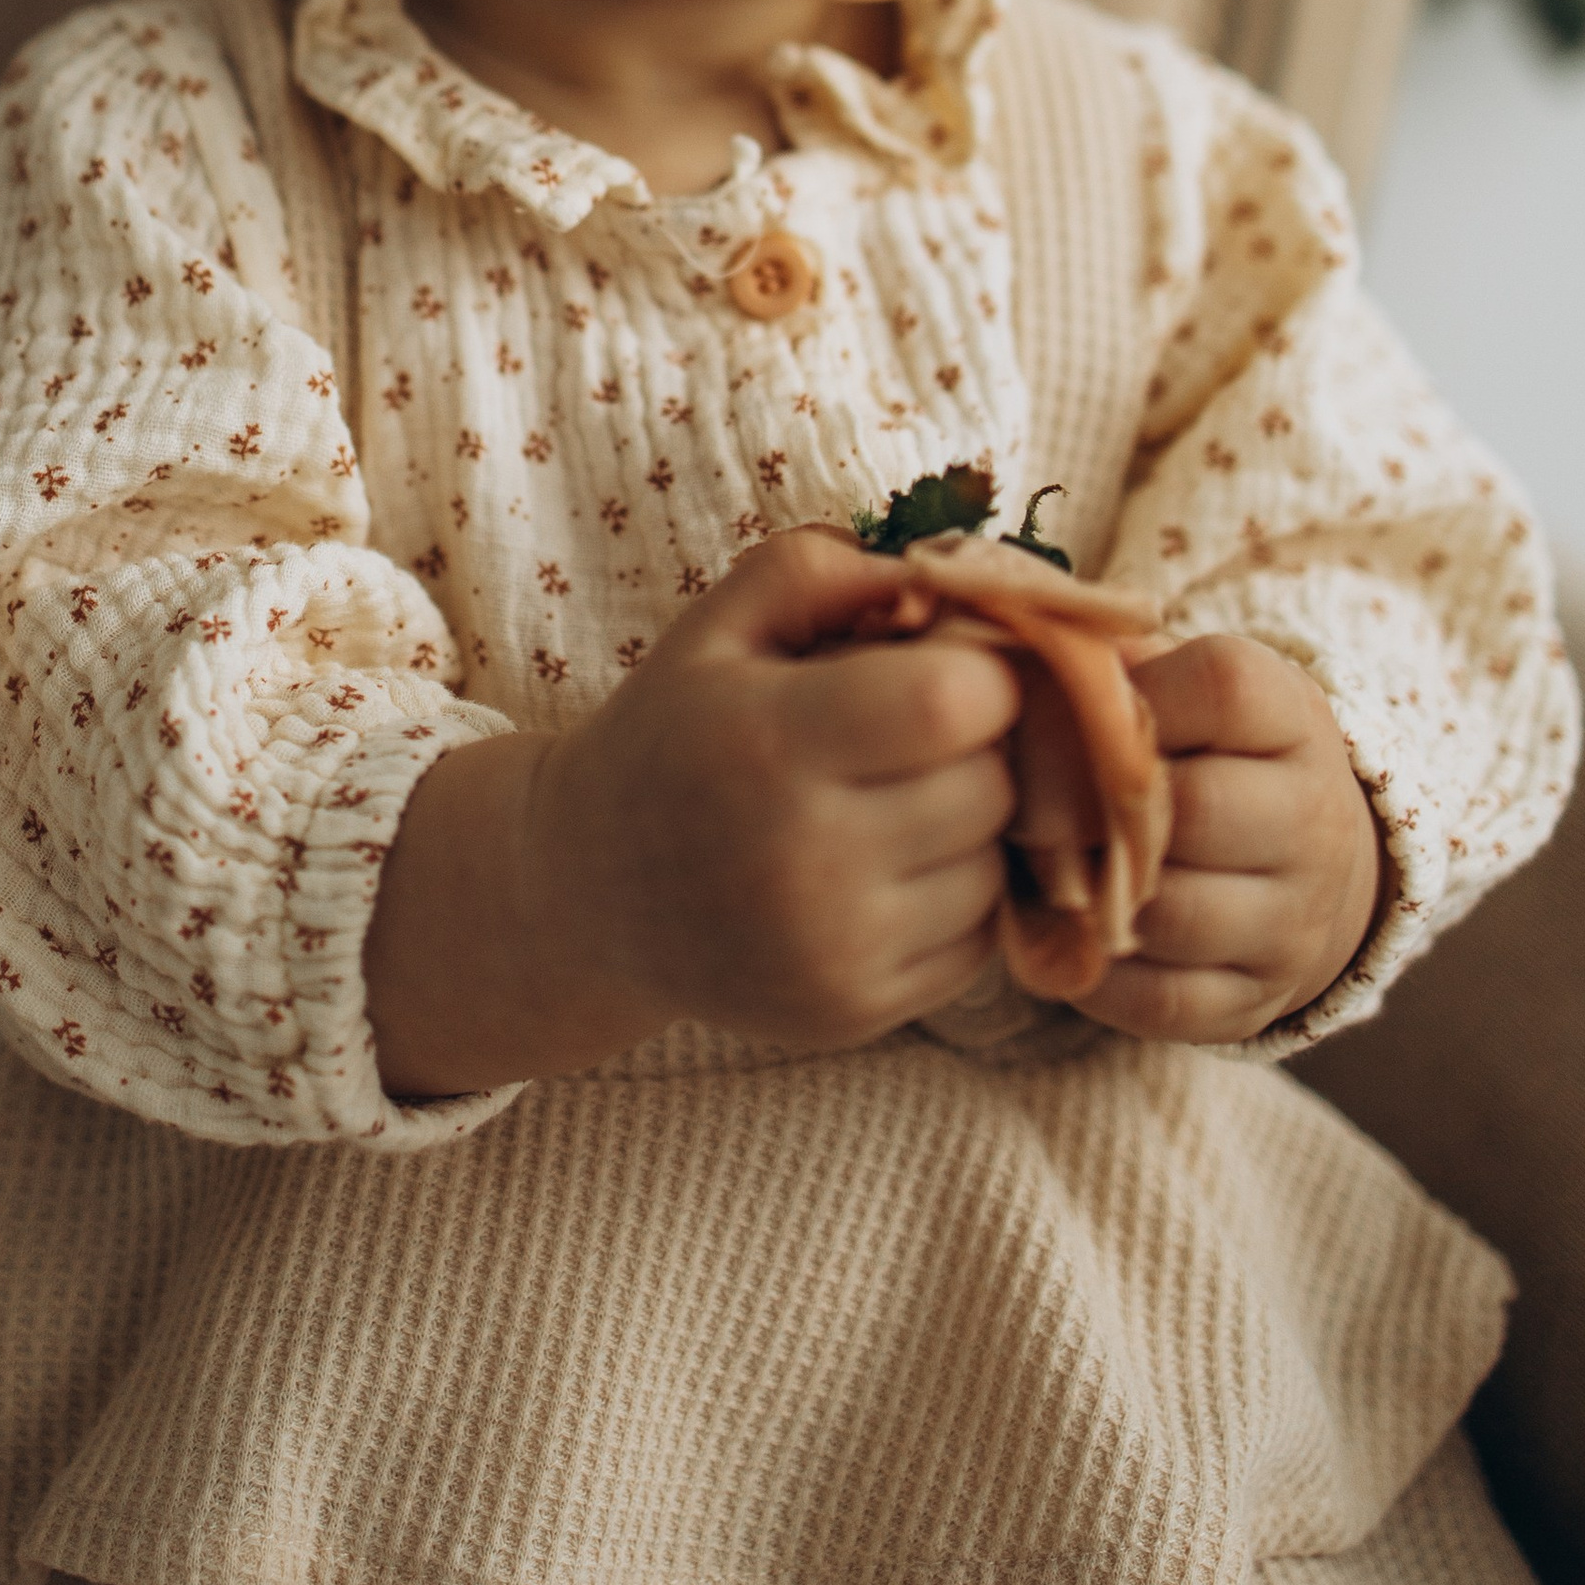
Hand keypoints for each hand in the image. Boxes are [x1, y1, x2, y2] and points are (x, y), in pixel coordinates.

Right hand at [365, 526, 1019, 1094]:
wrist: (589, 895)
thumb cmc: (673, 735)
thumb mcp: (719, 626)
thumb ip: (825, 571)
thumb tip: (947, 582)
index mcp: (768, 745)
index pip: (953, 703)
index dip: (982, 672)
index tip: (952, 665)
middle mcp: (803, 861)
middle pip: (990, 786)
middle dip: (978, 747)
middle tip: (921, 733)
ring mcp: (832, 952)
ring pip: (994, 866)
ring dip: (970, 827)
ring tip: (894, 802)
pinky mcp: (854, 1014)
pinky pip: (979, 941)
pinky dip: (956, 897)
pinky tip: (887, 867)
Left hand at [1058, 632, 1384, 1044]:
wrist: (1309, 868)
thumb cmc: (1208, 758)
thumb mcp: (1186, 690)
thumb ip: (1116, 670)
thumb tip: (1023, 673)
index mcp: (1293, 720)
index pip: (1224, 689)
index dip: (1135, 698)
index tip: (1081, 716)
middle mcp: (1312, 822)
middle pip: (1194, 812)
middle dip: (1091, 810)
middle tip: (1030, 809)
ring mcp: (1293, 922)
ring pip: (1172, 914)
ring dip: (1091, 896)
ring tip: (1049, 870)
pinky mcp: (1256, 1002)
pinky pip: (1159, 998)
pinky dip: (1096, 972)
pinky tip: (1074, 933)